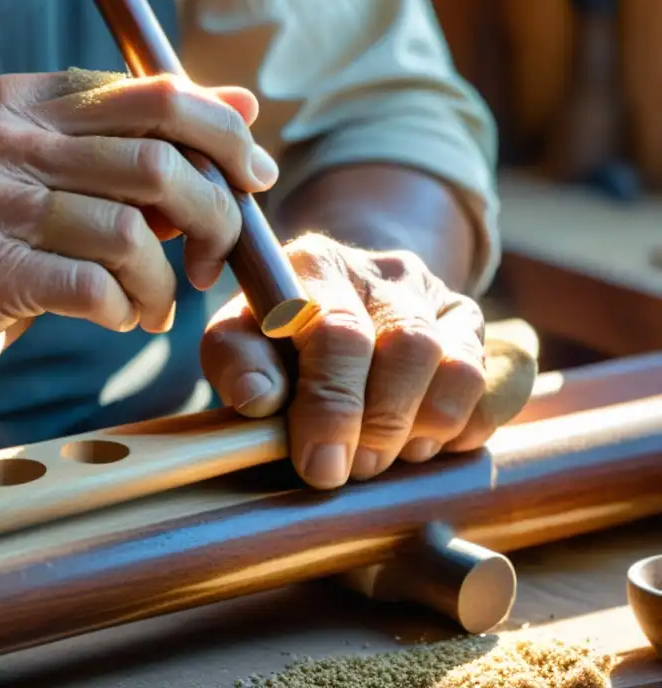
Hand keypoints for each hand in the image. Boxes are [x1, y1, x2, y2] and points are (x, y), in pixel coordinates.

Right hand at [0, 71, 278, 398]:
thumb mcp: (61, 180)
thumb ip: (143, 144)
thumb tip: (244, 106)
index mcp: (28, 101)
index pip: (155, 93)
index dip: (224, 134)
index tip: (256, 178)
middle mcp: (4, 138)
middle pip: (157, 160)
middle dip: (213, 216)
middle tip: (211, 258)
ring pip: (130, 233)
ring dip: (163, 282)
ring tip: (155, 305)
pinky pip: (96, 286)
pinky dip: (128, 309)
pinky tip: (121, 318)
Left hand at [201, 233, 489, 488]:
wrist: (332, 311)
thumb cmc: (276, 339)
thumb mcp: (238, 341)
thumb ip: (236, 362)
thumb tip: (259, 397)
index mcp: (317, 263)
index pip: (339, 330)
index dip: (331, 405)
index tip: (319, 464)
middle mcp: (384, 271)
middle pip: (408, 348)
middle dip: (380, 425)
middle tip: (352, 469)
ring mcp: (436, 296)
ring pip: (459, 368)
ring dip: (423, 429)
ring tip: (387, 457)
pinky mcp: (473, 327)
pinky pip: (495, 386)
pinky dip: (465, 428)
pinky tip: (424, 444)